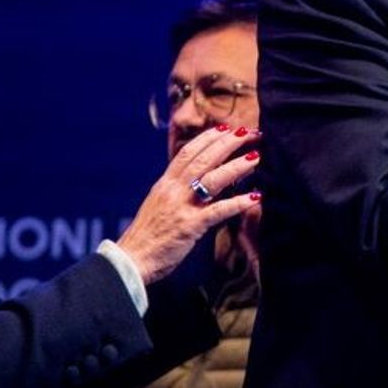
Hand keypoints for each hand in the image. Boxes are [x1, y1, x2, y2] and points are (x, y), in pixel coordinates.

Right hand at [116, 124, 261, 284]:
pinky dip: (237, 203)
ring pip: (212, 179)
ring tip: (256, 157)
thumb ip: (176, 190)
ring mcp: (181, 207)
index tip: (226, 128)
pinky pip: (217, 211)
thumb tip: (195, 179)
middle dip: (227, 143)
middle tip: (248, 132)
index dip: (208, 138)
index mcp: (164, 183)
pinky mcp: (190, 226)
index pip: (187, 152)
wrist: (131, 259)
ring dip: (236, 167)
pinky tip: (255, 197)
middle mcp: (173, 190)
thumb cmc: (147, 235)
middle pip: (203, 159)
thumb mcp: (159, 204)